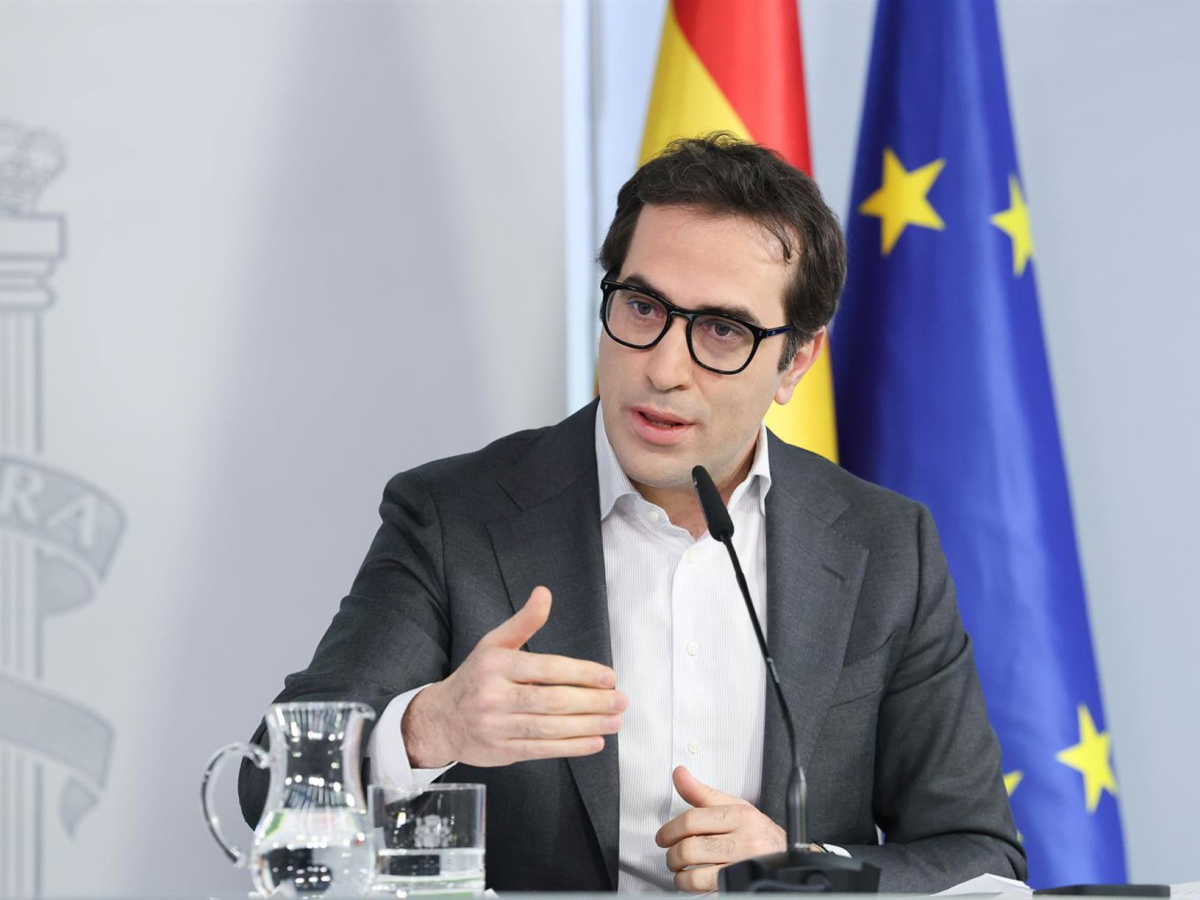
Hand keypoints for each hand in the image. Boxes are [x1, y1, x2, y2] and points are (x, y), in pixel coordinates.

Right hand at [402, 586, 625, 767]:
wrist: (441, 720)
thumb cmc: (476, 678)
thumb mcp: (494, 644)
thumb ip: (524, 622)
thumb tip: (544, 593)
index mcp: (496, 665)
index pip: (547, 668)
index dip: (582, 673)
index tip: (609, 678)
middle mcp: (494, 696)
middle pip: (552, 700)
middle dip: (592, 702)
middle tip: (620, 701)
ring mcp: (497, 726)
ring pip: (549, 728)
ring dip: (587, 726)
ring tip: (614, 722)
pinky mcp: (502, 751)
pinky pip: (542, 750)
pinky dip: (571, 747)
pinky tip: (594, 741)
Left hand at [656, 766, 786, 892]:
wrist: (787, 859)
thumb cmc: (757, 832)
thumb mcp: (734, 807)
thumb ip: (702, 793)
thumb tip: (679, 774)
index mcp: (740, 816)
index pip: (692, 820)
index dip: (670, 830)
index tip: (663, 837)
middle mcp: (745, 841)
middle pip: (690, 848)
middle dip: (672, 856)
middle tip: (672, 857)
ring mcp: (744, 867)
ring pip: (696, 875)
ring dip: (680, 877)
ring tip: (681, 872)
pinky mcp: (741, 886)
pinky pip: (707, 891)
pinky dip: (693, 889)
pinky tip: (695, 882)